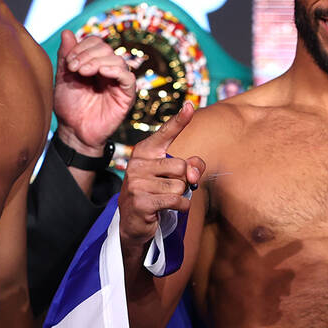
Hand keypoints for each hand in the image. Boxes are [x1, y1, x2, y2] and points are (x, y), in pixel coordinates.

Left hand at [53, 30, 135, 153]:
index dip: (82, 47)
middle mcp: (108, 70)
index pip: (95, 43)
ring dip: (98, 61)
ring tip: (83, 72)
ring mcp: (117, 82)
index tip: (69, 62)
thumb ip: (66, 56)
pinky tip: (101, 73)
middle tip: (74, 68)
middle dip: (87, 54)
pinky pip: (128, 77)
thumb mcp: (63, 78)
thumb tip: (67, 32)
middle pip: (106, 48)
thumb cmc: (69, 107)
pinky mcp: (125, 95)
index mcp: (94, 64)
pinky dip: (116, 71)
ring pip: (117, 60)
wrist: (73, 132)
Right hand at [119, 101, 205, 250]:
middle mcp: (138, 163)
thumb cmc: (155, 192)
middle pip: (181, 166)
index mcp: (145, 151)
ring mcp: (137, 182)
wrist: (133, 221)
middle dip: (182, 181)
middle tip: (168, 188)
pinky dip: (180, 207)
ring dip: (179, 196)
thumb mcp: (172, 176)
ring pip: (180, 186)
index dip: (180, 120)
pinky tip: (168, 209)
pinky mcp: (141, 201)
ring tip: (163, 199)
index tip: (190, 106)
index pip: (166, 133)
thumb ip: (190, 166)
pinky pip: (177, 201)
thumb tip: (194, 172)